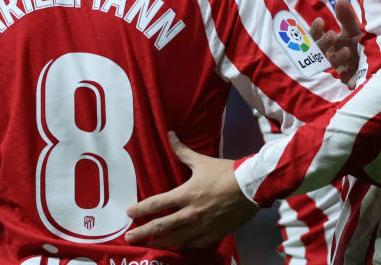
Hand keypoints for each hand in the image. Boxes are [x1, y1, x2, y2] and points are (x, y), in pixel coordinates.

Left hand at [124, 132, 257, 248]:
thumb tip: (169, 134)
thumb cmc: (226, 172)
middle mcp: (190, 213)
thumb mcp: (202, 161)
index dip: (140, 209)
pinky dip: (183, 246)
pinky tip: (177, 247)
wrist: (251, 187)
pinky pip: (194, 244)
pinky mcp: (214, 234)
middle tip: (129, 238)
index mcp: (185, 194)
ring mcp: (201, 226)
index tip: (129, 213)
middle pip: (161, 226)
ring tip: (149, 246)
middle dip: (143, 232)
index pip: (156, 204)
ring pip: (175, 240)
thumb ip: (182, 151)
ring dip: (159, 243)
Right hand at [309, 0, 361, 85]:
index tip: (320, 22)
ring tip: (346, 50)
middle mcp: (327, 56)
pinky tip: (351, 62)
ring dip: (334, 57)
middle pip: (317, 51)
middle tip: (332, 35)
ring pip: (327, 65)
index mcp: (326, 43)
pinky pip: (340, 78)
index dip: (315, 30)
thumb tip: (340, 0)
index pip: (314, 37)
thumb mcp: (354, 30)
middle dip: (322, 43)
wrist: (379, 64)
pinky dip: (345, 72)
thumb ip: (347, 18)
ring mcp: (334, 70)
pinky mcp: (344, 81)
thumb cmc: (360, 44)